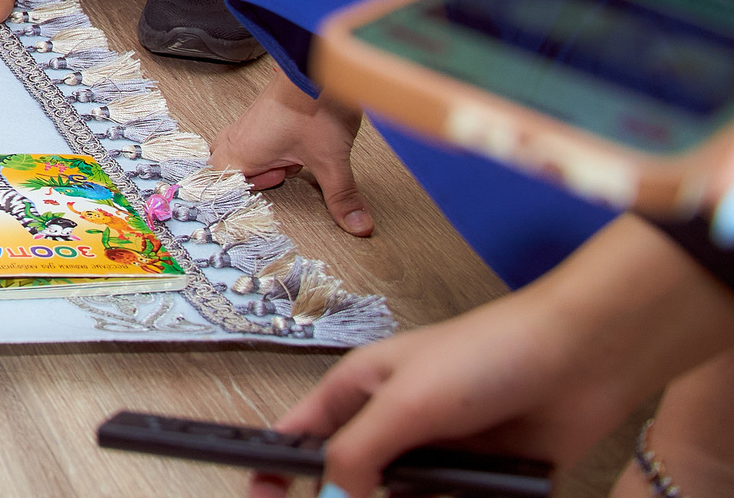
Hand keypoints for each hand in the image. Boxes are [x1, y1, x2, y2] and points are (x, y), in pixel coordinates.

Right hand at [210, 73, 373, 235]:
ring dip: (263, 164)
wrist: (320, 66)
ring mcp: (250, 123)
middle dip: (250, 180)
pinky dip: (271, 150)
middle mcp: (239, 136)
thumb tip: (358, 225)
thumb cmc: (314, 106)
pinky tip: (296, 149)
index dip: (235, 198)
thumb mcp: (330, 161)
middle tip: (278, 179)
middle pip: (224, 167)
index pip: (217, 183)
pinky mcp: (265, 114)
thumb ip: (341, 196)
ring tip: (291, 164)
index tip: (251, 208)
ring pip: (241, 152)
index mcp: (242, 151)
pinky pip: (254, 139)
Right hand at [246, 216, 733, 497]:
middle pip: (350, 476)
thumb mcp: (408, 402)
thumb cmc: (486, 356)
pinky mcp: (481, 480)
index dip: (274, 464)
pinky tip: (469, 494)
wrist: (580, 361)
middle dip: (340, 497)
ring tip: (435, 488)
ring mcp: (438, 453)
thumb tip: (329, 494)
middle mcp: (395, 423)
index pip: (301, 432)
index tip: (259, 493)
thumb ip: (359, 451)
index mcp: (361, 389)